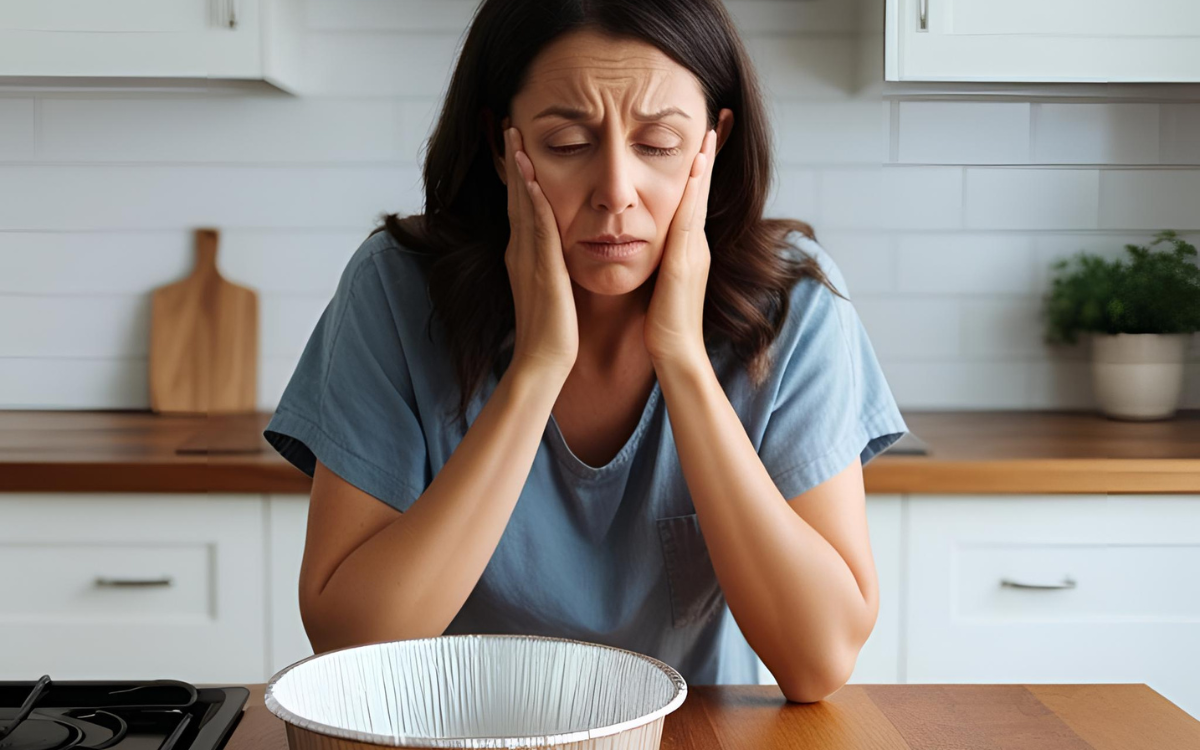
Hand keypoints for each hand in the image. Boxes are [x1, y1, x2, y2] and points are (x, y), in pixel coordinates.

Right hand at [502, 124, 578, 376]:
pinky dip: (530, 197)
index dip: (518, 177)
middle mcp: (520, 251)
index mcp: (524, 256)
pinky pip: (535, 224)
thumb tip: (559, 256)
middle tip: (509, 126)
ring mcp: (526, 257)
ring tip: (514, 135)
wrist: (544, 361)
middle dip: (512, 161)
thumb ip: (552, 269)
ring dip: (517, 168)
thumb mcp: (552, 291)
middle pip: (514, 197)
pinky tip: (529, 174)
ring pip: (521, 204)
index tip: (519, 148)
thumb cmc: (553, 333)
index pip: (520, 208)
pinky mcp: (539, 266)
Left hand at [644, 128, 716, 369]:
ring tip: (709, 131)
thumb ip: (664, 262)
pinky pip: (691, 218)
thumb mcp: (663, 283)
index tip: (704, 136)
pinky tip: (696, 168)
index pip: (694, 198)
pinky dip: (695, 190)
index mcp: (690, 248)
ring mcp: (696, 252)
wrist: (675, 352)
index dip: (700, 168)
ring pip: (700, 198)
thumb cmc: (664, 324)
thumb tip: (656, 247)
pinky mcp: (687, 261)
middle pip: (703, 190)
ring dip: (705, 163)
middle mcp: (697, 244)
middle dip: (710, 154)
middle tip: (718, 118)